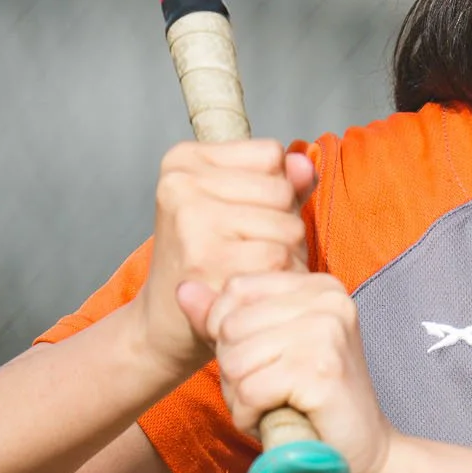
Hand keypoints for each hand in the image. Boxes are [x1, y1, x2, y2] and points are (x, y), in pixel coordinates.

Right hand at [143, 141, 314, 375]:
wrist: (168, 318)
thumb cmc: (213, 256)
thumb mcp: (241, 206)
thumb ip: (281, 181)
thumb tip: (303, 163)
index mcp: (184, 160)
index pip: (272, 154)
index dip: (276, 189)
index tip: (242, 214)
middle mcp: (181, 184)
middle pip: (282, 191)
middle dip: (283, 223)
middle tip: (248, 249)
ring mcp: (190, 220)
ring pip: (288, 227)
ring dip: (286, 254)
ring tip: (250, 268)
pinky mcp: (205, 259)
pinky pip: (280, 259)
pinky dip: (279, 278)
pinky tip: (251, 286)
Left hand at [202, 271, 393, 472]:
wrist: (360, 449)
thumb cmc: (311, 400)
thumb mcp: (266, 349)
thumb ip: (225, 318)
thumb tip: (184, 290)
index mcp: (319, 286)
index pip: (236, 289)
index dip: (227, 331)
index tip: (265, 359)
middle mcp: (328, 301)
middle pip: (230, 326)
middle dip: (235, 369)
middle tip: (273, 389)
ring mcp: (328, 334)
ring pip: (235, 361)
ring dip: (242, 396)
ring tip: (276, 405)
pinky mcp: (322, 372)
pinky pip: (250, 392)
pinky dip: (252, 416)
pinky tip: (279, 420)